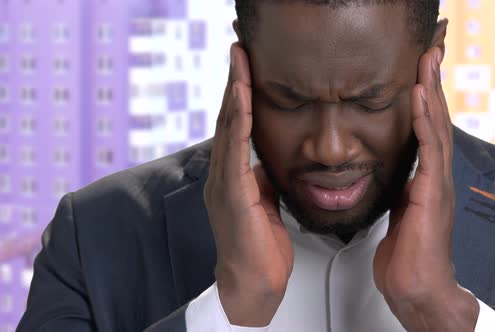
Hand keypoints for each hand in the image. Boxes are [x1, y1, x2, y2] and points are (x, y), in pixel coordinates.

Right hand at [204, 43, 293, 326]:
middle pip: (227, 120)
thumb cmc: (260, 249)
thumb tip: (267, 160)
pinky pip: (235, 152)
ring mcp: (224, 186)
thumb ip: (261, 179)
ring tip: (240, 63)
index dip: (241, 96)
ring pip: (228, 130)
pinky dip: (239, 122)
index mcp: (231, 178)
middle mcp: (222, 177)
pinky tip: (243, 100)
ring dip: (235, 94)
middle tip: (239, 52)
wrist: (254, 285)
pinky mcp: (233, 197)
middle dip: (234, 84)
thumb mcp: (265, 203)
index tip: (247, 68)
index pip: (235, 128)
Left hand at [373, 47, 478, 330]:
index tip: (416, 75)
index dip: (422, 102)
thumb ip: (397, 190)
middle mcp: (434, 178)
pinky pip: (429, 150)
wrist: (415, 288)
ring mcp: (437, 184)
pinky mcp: (432, 194)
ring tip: (428, 62)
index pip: (424, 132)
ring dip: (431, 92)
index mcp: (424, 181)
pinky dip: (425, 121)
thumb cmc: (406, 258)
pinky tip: (421, 98)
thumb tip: (385, 176)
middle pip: (434, 122)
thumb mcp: (397, 214)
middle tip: (429, 54)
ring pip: (436, 128)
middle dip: (431, 86)